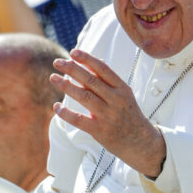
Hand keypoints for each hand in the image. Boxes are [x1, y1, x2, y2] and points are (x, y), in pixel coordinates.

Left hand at [50, 49, 166, 177]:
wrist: (139, 141)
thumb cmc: (128, 114)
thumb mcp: (124, 94)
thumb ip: (109, 80)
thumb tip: (96, 61)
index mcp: (122, 88)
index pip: (103, 69)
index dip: (87, 59)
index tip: (73, 52)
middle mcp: (116, 100)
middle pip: (91, 80)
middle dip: (72, 69)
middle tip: (57, 62)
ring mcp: (108, 115)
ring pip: (84, 96)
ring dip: (67, 86)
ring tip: (53, 78)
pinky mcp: (99, 130)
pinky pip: (79, 120)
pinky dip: (66, 113)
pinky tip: (56, 107)